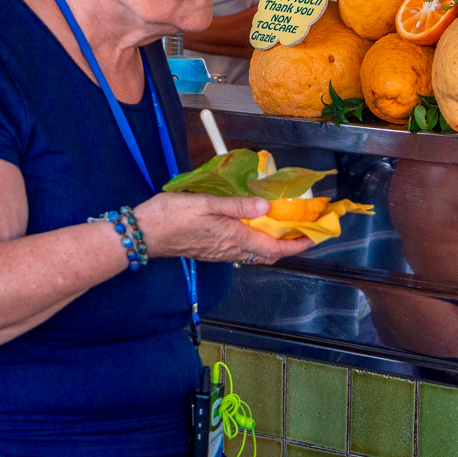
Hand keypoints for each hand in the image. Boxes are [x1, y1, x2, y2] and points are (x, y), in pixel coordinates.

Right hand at [132, 192, 312, 265]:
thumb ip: (237, 205)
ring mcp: (220, 253)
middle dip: (288, 243)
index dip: (297, 244)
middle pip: (267, 253)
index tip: (313, 235)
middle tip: (300, 227)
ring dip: (271, 241)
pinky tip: (251, 223)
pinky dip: (254, 239)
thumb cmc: (171, 216)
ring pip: (254, 252)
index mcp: (233, 238)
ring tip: (280, 223)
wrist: (143, 234)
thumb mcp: (206, 203)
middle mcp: (230, 250)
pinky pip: (240, 249)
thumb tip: (266, 206)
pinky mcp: (210, 250)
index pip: (274, 248)